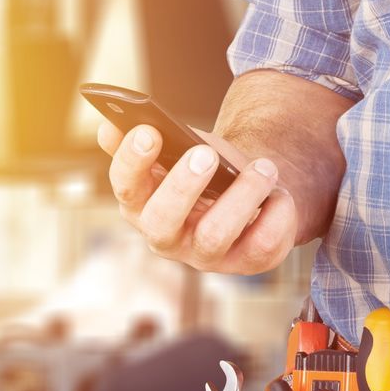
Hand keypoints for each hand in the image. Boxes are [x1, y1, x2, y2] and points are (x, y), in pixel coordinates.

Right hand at [98, 122, 299, 274]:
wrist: (247, 190)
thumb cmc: (205, 167)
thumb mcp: (177, 149)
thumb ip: (145, 139)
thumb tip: (108, 127)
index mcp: (141, 204)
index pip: (125, 189)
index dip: (132, 162)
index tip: (148, 131)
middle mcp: (167, 237)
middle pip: (162, 221)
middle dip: (183, 185)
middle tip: (205, 153)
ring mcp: (205, 255)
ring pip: (214, 236)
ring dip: (241, 196)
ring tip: (264, 167)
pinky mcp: (245, 263)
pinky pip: (260, 247)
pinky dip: (276, 216)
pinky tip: (281, 194)